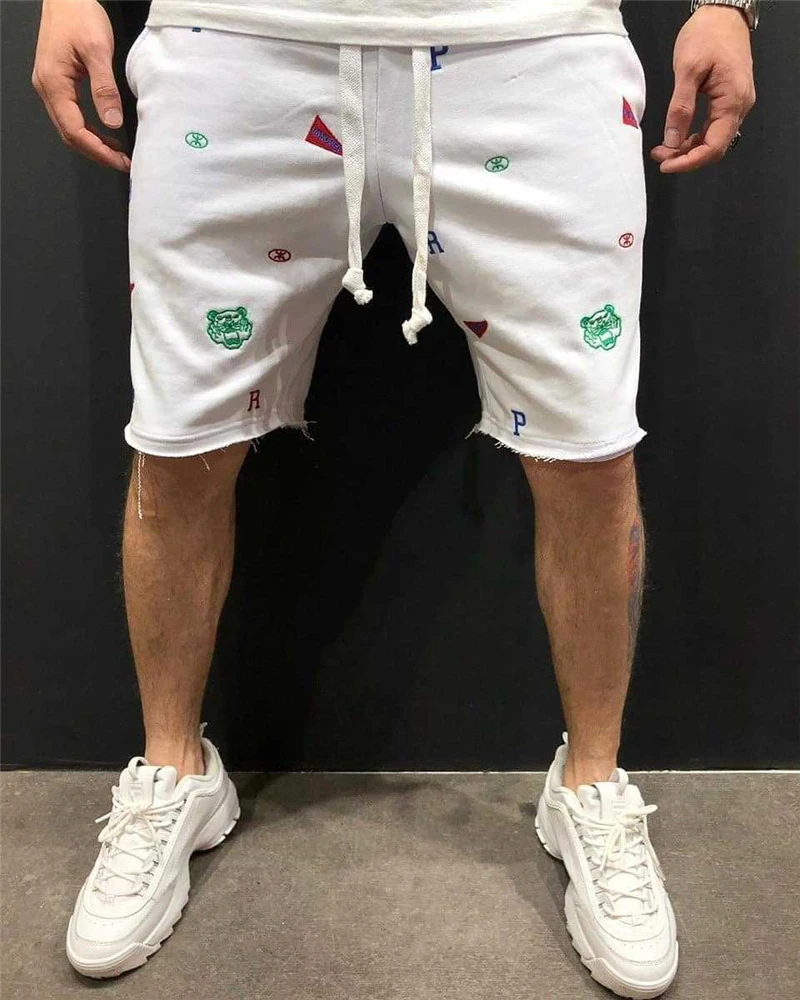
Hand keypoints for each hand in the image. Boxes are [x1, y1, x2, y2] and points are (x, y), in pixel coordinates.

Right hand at [32, 0, 130, 171]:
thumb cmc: (79, 15)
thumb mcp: (97, 50)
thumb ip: (104, 88)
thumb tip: (112, 122)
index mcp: (54, 83)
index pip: (74, 130)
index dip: (98, 150)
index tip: (120, 160)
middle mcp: (47, 88)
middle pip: (69, 134)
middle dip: (96, 152)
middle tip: (123, 162)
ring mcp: (50, 86)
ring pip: (69, 127)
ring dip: (93, 143)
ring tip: (118, 153)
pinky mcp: (58, 82)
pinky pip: (72, 115)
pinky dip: (89, 129)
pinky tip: (107, 133)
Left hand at [651, 6, 754, 172]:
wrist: (723, 13)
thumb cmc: (707, 35)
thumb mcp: (688, 71)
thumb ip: (680, 108)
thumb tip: (672, 141)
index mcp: (733, 100)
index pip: (714, 146)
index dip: (689, 162)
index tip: (666, 165)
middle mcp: (740, 106)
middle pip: (715, 147)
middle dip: (686, 158)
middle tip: (660, 156)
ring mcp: (736, 103)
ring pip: (714, 139)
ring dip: (689, 149)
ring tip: (663, 148)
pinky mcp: (729, 99)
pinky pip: (713, 127)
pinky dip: (695, 137)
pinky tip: (677, 137)